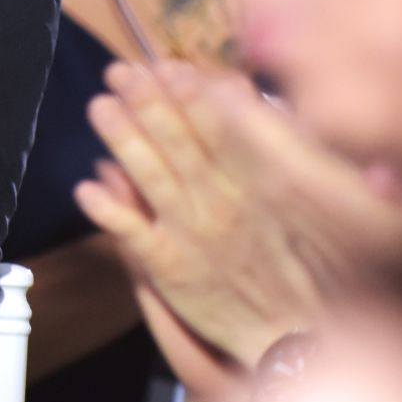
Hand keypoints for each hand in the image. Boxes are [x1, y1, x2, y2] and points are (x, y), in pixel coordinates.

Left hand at [75, 62, 358, 368]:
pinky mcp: (169, 265)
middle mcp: (224, 204)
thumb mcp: (315, 196)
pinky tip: (86, 187)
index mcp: (263, 184)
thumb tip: (234, 88)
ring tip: (99, 107)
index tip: (169, 66)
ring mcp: (193, 234)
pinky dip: (109, 210)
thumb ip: (274, 140)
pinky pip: (133, 233)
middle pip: (181, 145)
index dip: (194, 97)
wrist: (297, 334)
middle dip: (149, 105)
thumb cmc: (307, 261)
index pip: (223, 130)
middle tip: (120, 72)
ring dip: (123, 142)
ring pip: (152, 179)